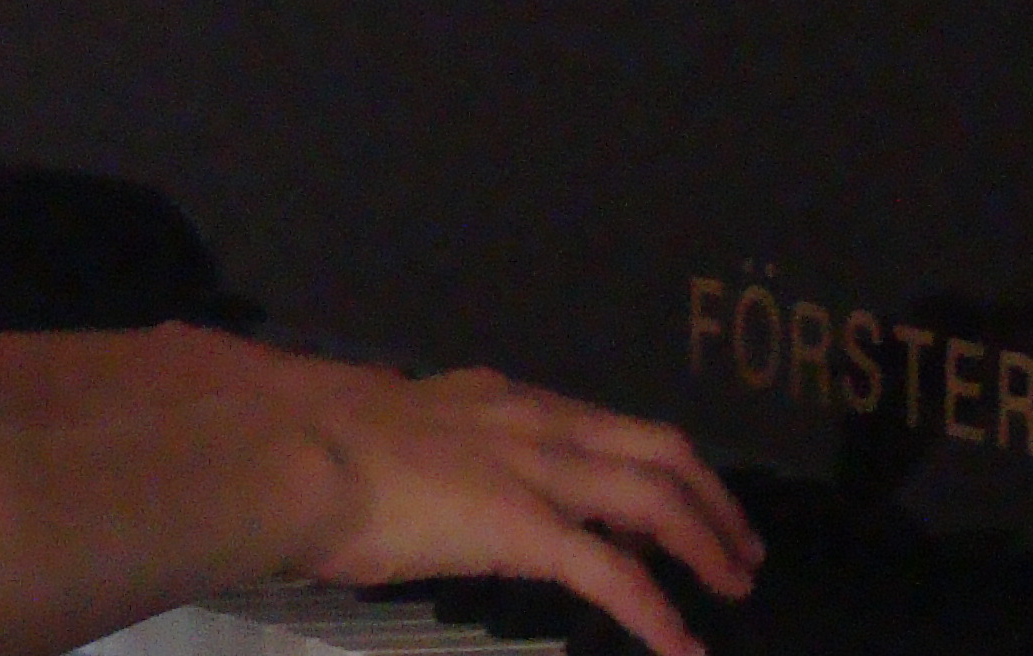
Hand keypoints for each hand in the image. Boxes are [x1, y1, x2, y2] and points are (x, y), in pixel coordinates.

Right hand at [300, 366, 762, 655]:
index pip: (603, 426)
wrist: (293, 450)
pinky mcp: (526, 528)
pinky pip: (615, 576)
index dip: (654, 464)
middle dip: (710, 497)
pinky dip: (659, 614)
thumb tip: (429, 485)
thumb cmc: (318, 445)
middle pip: (658, 448)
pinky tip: (682, 649)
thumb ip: (433, 453)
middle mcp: (535, 423)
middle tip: (739, 547)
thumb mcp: (393, 429)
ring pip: (656, 499)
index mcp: (502, 401)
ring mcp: (535, 472)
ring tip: (734, 587)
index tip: (677, 503)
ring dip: (708, 543)